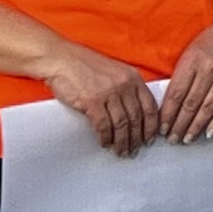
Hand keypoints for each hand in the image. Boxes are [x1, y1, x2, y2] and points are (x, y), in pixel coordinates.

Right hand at [38, 40, 157, 156]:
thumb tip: (135, 111)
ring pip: (122, 124)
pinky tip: (105, 143)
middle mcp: (124, 86)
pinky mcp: (92, 102)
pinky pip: (103, 125)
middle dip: (137, 138)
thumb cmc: (85, 66)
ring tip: (121, 151)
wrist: (61, 59)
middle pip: (137, 118)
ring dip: (122, 142)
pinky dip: (105, 137)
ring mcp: (108, 94)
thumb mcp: (115, 71)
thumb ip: (127, 87)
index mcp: (133, 78)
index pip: (150, 106)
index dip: (151, 126)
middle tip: (134, 150)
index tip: (150, 139)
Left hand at [155, 22, 212, 144]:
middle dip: (179, 124)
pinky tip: (209, 132)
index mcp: (192, 61)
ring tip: (187, 138)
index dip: (168, 113)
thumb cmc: (212, 42)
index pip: (176, 93)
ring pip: (208, 107)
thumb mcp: (190, 53)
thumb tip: (168, 103)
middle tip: (172, 138)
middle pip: (191, 103)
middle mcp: (209, 69)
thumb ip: (180, 75)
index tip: (162, 127)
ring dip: (196, 126)